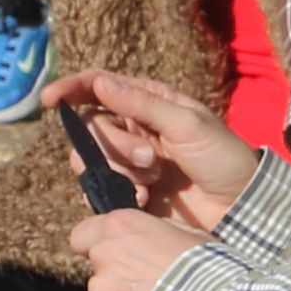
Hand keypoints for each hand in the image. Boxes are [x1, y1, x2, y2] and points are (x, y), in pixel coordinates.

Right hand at [67, 67, 255, 234]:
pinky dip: (115, 194)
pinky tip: (142, 200)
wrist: (239, 208)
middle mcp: (132, 129)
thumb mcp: (187, 124)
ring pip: (90, 159)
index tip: (51, 99)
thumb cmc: (221, 158)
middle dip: (113, 144)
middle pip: (91, 127)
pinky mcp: (127, 193)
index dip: (71, 88)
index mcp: (148, 103)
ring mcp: (128, 162)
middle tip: (150, 159)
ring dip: (117, 169)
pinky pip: (97, 190)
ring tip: (151, 180)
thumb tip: (99, 82)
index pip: (98, 86)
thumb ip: (142, 104)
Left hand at [79, 204, 203, 290]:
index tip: (114, 255)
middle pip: (98, 269)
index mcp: (120, 227)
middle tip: (148, 289)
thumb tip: (148, 238)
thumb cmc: (208, 268)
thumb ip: (155, 233)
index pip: (83, 235)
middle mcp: (104, 255)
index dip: (95, 246)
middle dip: (117, 278)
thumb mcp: (187, 233)